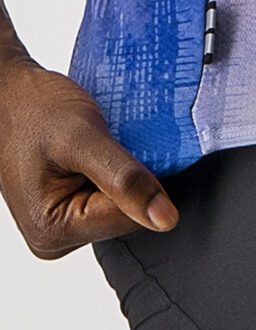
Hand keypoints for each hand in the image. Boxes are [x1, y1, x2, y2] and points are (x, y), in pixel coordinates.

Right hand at [0, 56, 179, 259]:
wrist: (12, 92)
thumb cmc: (35, 108)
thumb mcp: (83, 138)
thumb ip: (124, 179)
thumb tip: (165, 219)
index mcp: (53, 231)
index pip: (129, 220)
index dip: (141, 183)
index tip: (129, 149)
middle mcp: (55, 237)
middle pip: (125, 216)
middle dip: (129, 179)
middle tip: (109, 144)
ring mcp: (62, 224)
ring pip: (120, 205)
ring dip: (122, 174)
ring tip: (101, 146)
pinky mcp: (70, 208)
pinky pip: (109, 196)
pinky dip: (113, 172)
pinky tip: (100, 152)